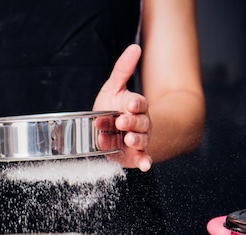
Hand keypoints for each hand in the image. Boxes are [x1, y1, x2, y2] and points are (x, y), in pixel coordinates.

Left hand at [94, 44, 152, 171]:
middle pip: (140, 122)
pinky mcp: (134, 155)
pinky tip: (145, 165)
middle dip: (131, 122)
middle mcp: (139, 123)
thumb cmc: (111, 108)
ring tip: (130, 139)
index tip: (129, 104)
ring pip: (141, 139)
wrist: (110, 132)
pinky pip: (142, 158)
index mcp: (134, 106)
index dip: (134, 104)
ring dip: (137, 139)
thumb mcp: (113, 88)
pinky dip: (145, 161)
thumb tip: (135, 47)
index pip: (138, 103)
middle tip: (121, 121)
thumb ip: (123, 69)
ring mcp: (138, 139)